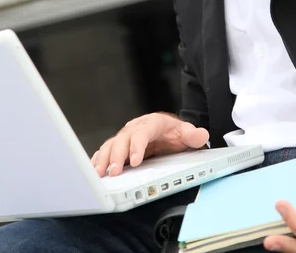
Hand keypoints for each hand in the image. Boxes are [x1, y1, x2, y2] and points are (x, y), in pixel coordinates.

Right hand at [90, 112, 208, 176]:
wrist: (167, 131)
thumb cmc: (174, 133)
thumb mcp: (186, 133)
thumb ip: (193, 135)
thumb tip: (202, 134)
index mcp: (152, 123)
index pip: (143, 132)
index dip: (137, 146)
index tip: (135, 161)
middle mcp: (136, 128)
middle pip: (123, 139)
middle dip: (116, 156)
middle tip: (114, 172)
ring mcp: (126, 137)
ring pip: (111, 145)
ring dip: (104, 158)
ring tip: (99, 173)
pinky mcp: (119, 146)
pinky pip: (106, 151)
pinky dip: (98, 159)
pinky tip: (94, 170)